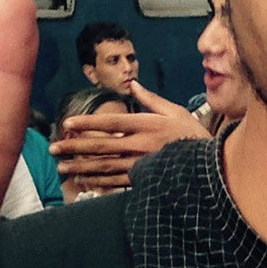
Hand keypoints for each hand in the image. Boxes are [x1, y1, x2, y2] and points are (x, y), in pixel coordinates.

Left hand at [51, 100, 208, 190]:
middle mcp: (141, 145)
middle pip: (101, 146)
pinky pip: (117, 183)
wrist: (213, 165)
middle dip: (75, 147)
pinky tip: (82, 183)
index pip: (111, 123)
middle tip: (53, 149)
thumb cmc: (192, 134)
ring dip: (81, 168)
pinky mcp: (145, 181)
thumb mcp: (174, 111)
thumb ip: (151, 99)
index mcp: (147, 125)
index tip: (66, 124)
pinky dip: (98, 184)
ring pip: (105, 167)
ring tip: (61, 168)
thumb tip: (134, 83)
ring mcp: (142, 165)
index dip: (87, 123)